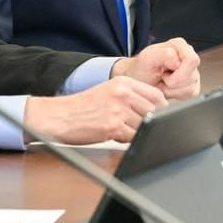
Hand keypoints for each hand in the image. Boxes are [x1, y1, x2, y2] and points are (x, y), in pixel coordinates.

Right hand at [27, 77, 165, 145]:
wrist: (59, 117)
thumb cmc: (83, 108)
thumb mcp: (108, 92)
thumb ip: (132, 97)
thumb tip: (157, 109)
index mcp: (123, 82)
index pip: (156, 95)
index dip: (162, 109)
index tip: (162, 117)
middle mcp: (122, 93)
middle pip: (154, 111)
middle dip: (152, 123)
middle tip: (141, 128)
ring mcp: (118, 109)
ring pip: (144, 125)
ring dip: (137, 133)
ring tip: (120, 130)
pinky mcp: (112, 125)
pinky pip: (132, 137)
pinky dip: (127, 140)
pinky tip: (114, 136)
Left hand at [114, 39, 200, 99]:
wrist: (138, 80)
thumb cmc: (141, 69)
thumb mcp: (147, 58)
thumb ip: (164, 55)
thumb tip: (178, 62)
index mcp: (180, 45)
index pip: (191, 60)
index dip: (177, 71)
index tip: (162, 72)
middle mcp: (188, 56)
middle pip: (192, 76)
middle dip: (173, 83)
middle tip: (161, 78)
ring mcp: (193, 71)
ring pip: (191, 87)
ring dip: (172, 90)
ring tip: (162, 83)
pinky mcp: (193, 85)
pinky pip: (190, 94)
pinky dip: (175, 95)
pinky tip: (167, 88)